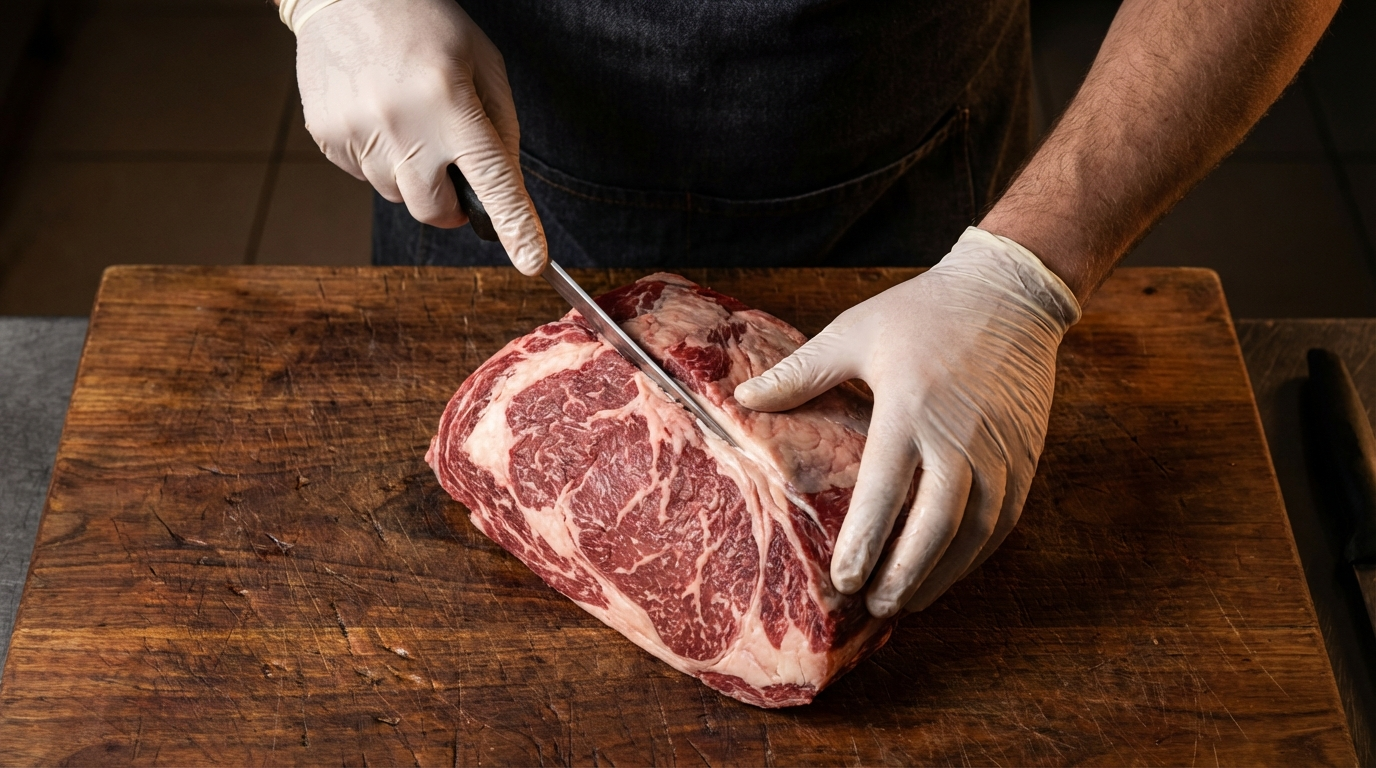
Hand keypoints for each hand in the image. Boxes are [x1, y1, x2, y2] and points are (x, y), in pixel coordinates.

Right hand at [286, 0, 546, 273]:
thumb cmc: (425, 22)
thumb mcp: (483, 64)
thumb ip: (501, 129)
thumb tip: (505, 190)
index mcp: (450, 104)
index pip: (491, 182)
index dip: (515, 227)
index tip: (532, 262)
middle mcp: (401, 125)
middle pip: (434, 211)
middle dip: (452, 203)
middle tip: (455, 169)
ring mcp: (357, 134)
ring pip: (398, 194)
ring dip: (412, 173)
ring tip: (407, 116)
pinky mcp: (327, 138)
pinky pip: (365, 175)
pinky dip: (380, 157)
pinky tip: (378, 112)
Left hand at [734, 228, 1079, 616]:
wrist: (1010, 294)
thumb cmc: (922, 312)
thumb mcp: (854, 332)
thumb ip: (800, 373)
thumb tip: (743, 398)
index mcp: (909, 407)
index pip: (886, 490)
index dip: (867, 540)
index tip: (845, 580)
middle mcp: (959, 437)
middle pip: (935, 525)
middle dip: (904, 573)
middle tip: (876, 607)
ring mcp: (998, 451)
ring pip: (975, 532)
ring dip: (942, 574)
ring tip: (907, 601)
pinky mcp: (1024, 456)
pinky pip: (1003, 519)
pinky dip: (977, 554)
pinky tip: (950, 571)